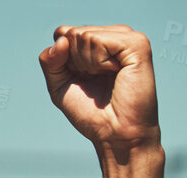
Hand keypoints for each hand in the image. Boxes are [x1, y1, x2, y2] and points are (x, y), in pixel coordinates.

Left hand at [39, 26, 159, 151]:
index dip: (63, 61)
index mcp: (98, 43)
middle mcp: (113, 36)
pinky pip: (98, 40)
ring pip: (84, 35)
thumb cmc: (92, 114)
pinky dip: (98, 62)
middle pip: (71, 34)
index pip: (63, 33)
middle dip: (75, 63)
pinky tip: (115, 73)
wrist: (116, 134)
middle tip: (97, 81)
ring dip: (87, 65)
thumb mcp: (60, 86)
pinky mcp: (136, 44)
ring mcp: (127, 38)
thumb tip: (60, 40)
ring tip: (108, 79)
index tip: (82, 80)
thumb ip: (50, 62)